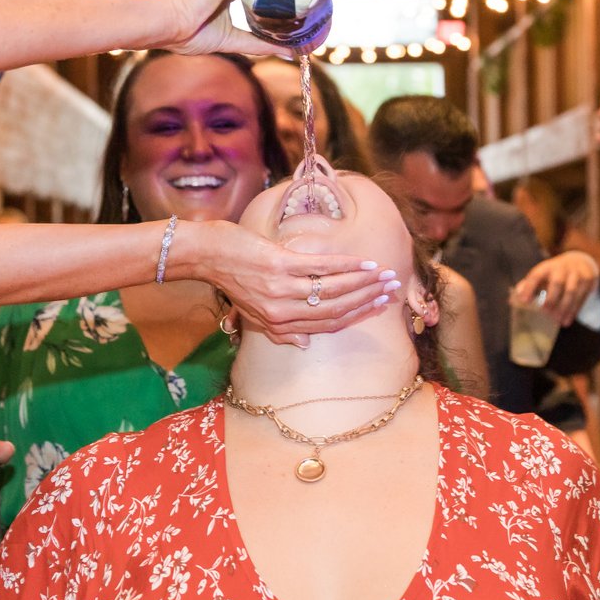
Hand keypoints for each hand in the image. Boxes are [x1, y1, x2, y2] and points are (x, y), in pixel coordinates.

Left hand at [197, 221, 398, 347]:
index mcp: (278, 326)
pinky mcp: (280, 265)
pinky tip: (365, 262)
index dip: (356, 316)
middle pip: (335, 310)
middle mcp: (282, 312)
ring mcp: (281, 289)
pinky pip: (322, 268)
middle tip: (392, 290)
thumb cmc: (232, 279)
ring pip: (333, 290)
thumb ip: (281, 331)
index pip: (326, 325)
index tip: (378, 306)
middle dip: (367, 299)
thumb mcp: (253, 314)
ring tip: (386, 275)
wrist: (207, 254)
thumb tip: (307, 344)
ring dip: (365, 282)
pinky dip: (348, 265)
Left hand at [513, 251, 599, 326]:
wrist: (581, 261)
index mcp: (547, 267)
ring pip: (571, 291)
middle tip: (545, 311)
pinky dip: (574, 310)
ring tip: (558, 321)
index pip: (536, 275)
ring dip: (564, 307)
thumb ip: (528, 286)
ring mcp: (576, 273)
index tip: (524, 301)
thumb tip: (511, 301)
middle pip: (557, 282)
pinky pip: (581, 297)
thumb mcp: (542, 274)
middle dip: (551, 297)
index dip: (529, 287)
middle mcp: (562, 268)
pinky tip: (567, 320)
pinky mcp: (588, 280)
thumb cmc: (555, 272)